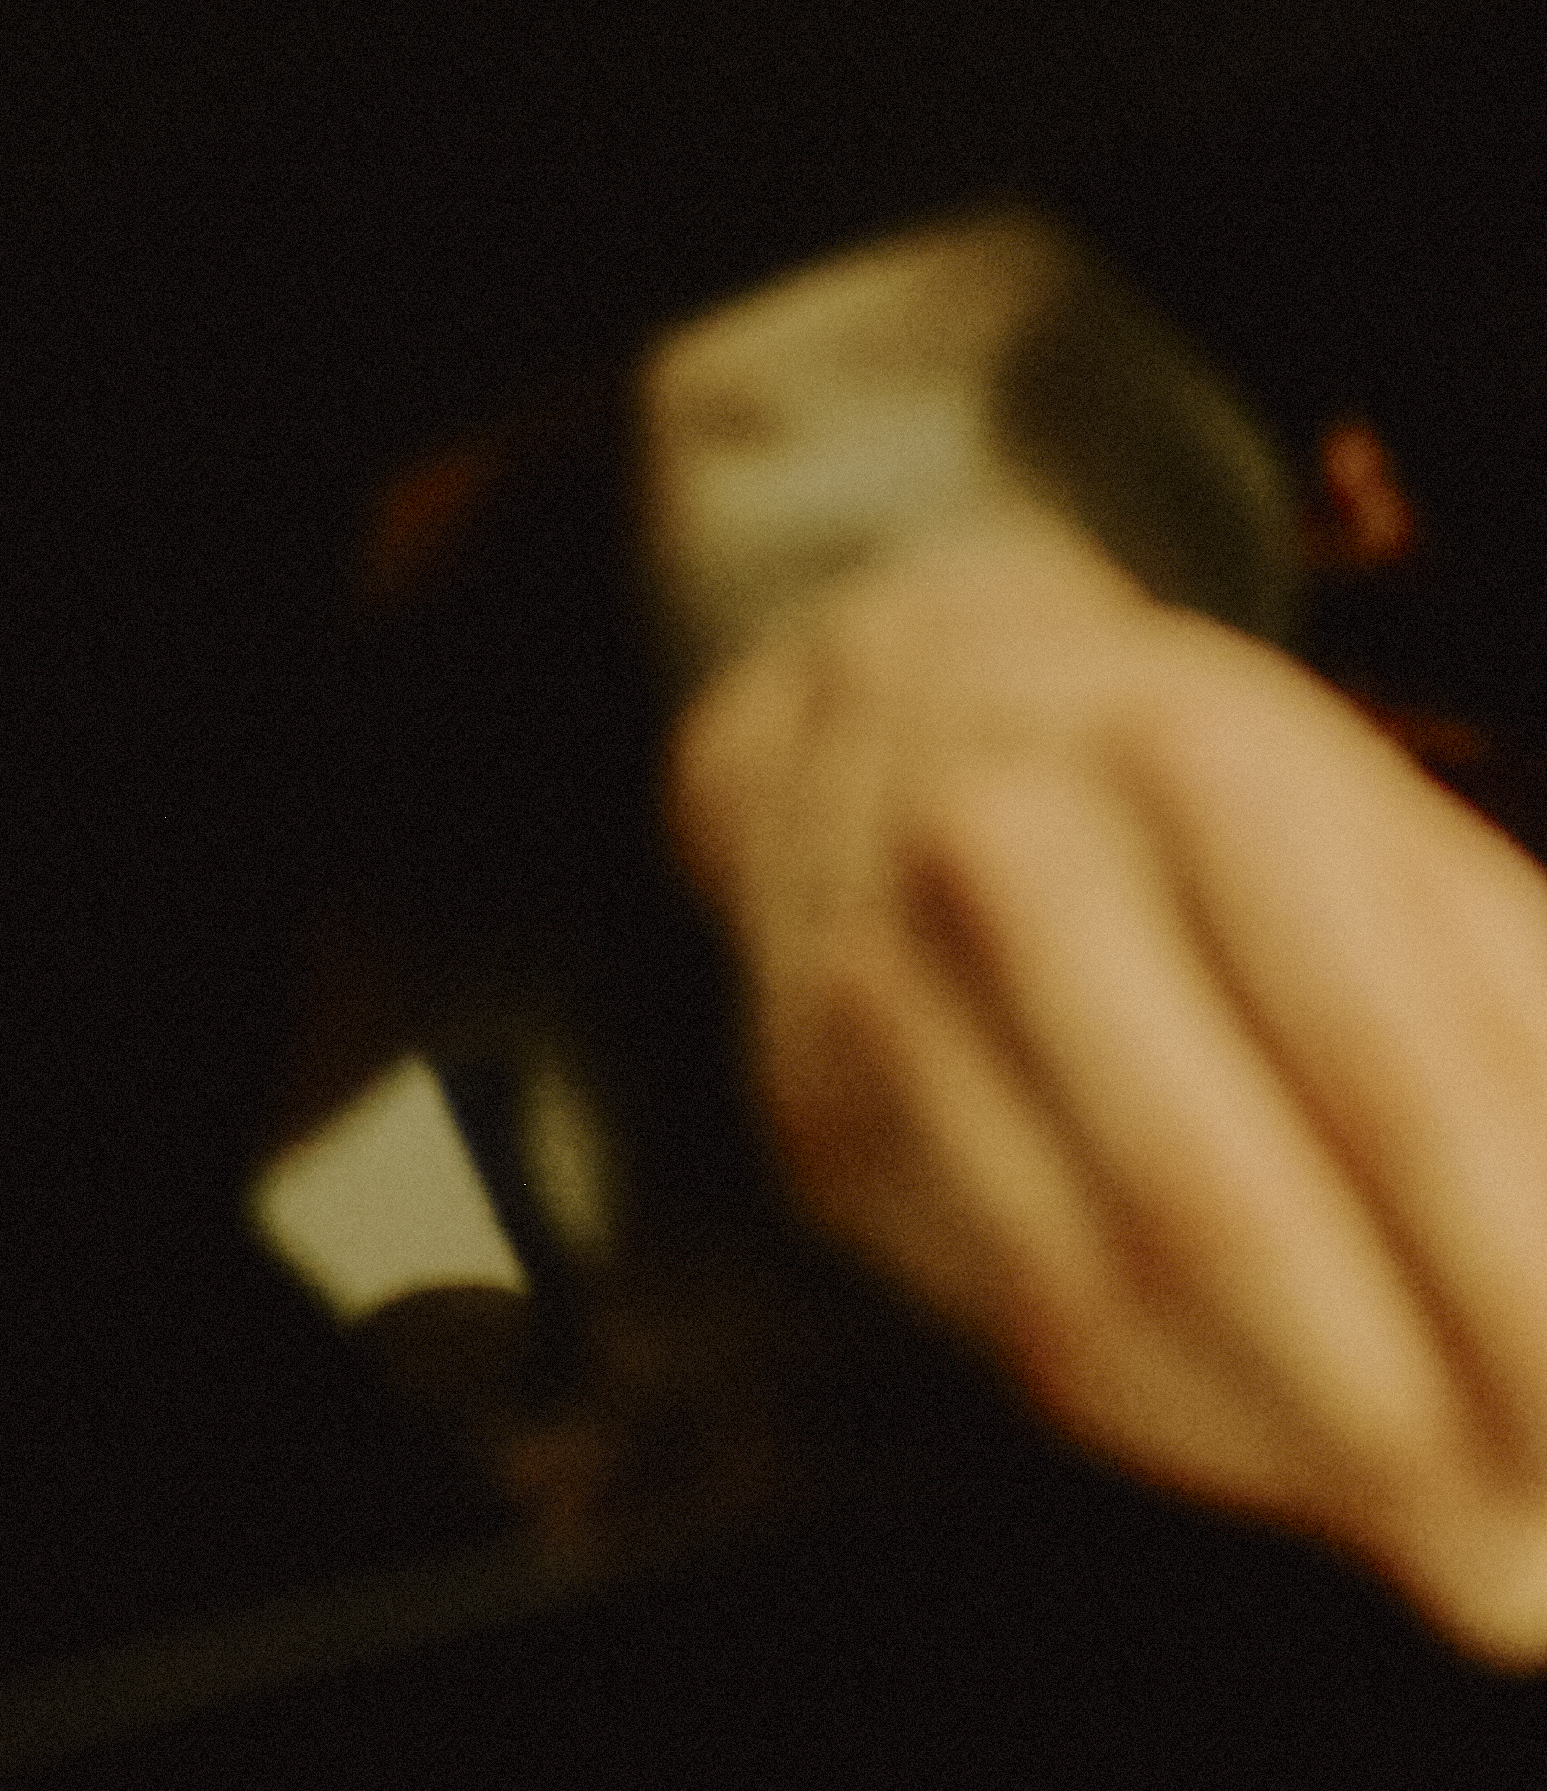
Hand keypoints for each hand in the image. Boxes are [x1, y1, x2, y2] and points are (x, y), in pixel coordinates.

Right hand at [674, 516, 1546, 1658]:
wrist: (898, 709)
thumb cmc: (1226, 814)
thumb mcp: (1410, 853)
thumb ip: (1531, 1051)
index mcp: (1201, 757)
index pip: (1388, 1067)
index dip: (1513, 1277)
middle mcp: (1004, 845)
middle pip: (1214, 1198)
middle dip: (1406, 1424)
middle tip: (1539, 1573)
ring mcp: (873, 976)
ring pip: (1088, 1291)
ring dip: (1297, 1461)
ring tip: (1456, 1552)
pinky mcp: (810, 1105)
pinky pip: (1005, 1324)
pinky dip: (1181, 1435)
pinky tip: (1297, 1466)